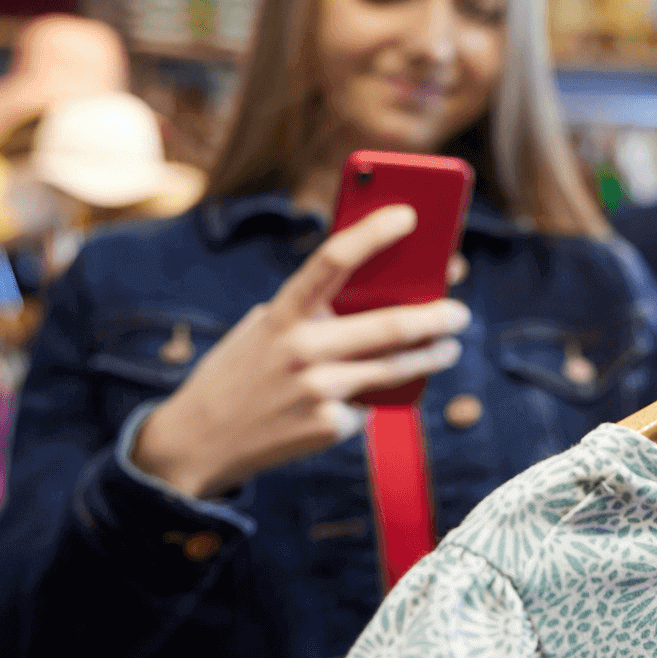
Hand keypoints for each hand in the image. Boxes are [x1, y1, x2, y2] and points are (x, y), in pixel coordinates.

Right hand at [133, 205, 470, 497]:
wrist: (197, 441)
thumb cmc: (243, 372)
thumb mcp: (265, 330)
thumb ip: (315, 314)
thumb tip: (389, 298)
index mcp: (282, 312)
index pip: (332, 258)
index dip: (373, 233)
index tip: (410, 215)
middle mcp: (301, 348)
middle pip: (387, 325)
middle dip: (435, 317)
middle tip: (459, 312)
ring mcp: (317, 390)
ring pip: (395, 369)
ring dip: (431, 357)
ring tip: (449, 348)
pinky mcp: (328, 425)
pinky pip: (369, 404)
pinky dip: (376, 397)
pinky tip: (373, 395)